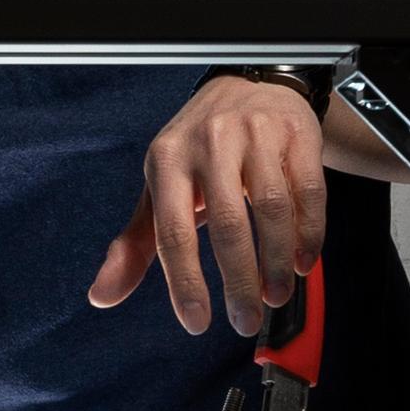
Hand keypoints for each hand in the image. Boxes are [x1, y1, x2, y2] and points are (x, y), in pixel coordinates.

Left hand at [88, 72, 328, 343]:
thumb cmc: (198, 152)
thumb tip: (100, 297)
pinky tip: (301, 262)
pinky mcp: (297, 134)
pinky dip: (309, 232)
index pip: (173, 231)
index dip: (185, 282)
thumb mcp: (159, 189)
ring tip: (275, 296)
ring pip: (273, 208)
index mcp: (168, 160)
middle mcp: (210, 143)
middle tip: (245, 322)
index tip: (196, 323)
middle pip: (228, 225)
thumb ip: (135, 244)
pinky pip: (308, 191)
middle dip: (238, 281)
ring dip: (276, 261)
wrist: (248, 87)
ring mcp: (257, 134)